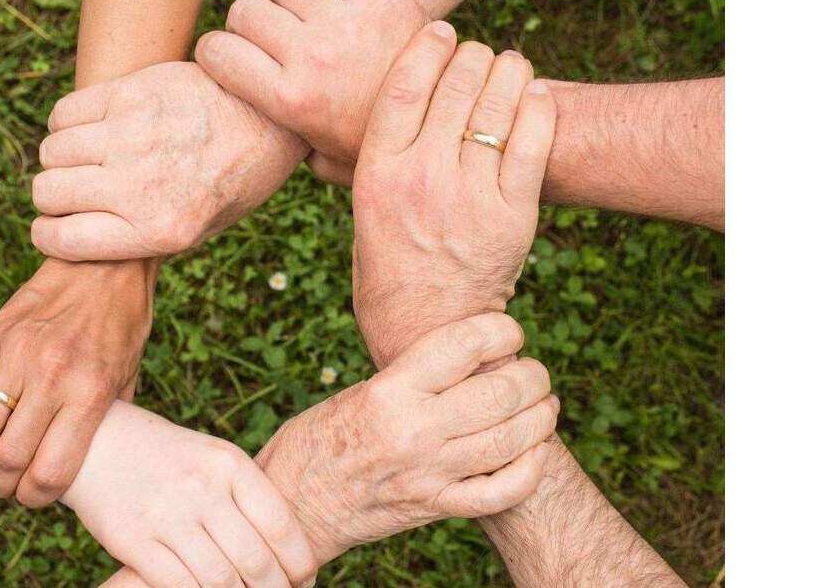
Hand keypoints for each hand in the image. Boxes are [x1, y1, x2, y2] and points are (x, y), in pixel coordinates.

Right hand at [0, 258, 154, 506]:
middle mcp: (51, 377)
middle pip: (7, 458)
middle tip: (2, 488)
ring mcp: (17, 355)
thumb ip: (105, 422)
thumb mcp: (128, 377)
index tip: (33, 498)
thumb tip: (86, 464)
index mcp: (89, 393)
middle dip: (0, 486)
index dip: (35, 498)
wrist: (105, 262)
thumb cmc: (122, 324)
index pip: (50, 471)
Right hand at [30, 61, 308, 260]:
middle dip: (53, 197)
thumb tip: (76, 240)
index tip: (55, 227)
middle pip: (47, 193)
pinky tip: (92, 129)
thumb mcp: (199, 231)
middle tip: (76, 191)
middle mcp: (140, 186)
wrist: (268, 118)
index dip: (49, 235)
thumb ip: (140, 240)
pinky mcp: (129, 94)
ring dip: (61, 158)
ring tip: (88, 158)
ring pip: (51, 151)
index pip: (61, 240)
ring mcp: (132, 136)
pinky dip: (66, 124)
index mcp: (159, 231)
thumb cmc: (232, 180)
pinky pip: (63, 113)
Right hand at [63, 403, 317, 587]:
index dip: (300, 564)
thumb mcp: (213, 460)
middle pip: (255, 560)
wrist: (98, 443)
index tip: (304, 581)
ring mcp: (165, 515)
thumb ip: (248, 496)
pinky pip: (178, 586)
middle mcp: (200, 487)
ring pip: (220, 580)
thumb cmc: (169, 458)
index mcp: (228, 463)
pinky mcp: (132, 540)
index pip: (280, 525)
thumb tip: (290, 553)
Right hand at [195, 0, 474, 183]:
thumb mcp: (334, 161)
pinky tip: (336, 4)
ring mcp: (342, 24)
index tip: (230, 58)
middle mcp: (310, 58)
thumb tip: (261, 158)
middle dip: (252, 23)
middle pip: (245, 11)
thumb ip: (295, 152)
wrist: (452, 111)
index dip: (216, 51)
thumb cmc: (389, 143)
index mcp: (291, 100)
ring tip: (305, 19)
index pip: (216, 52)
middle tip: (273, 40)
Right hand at [256, 313, 558, 561]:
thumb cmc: (320, 438)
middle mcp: (413, 430)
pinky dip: (530, 470)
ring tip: (544, 405)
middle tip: (534, 373)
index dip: (502, 330)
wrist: (293, 503)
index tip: (509, 332)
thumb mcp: (361, 392)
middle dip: (533, 376)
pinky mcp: (435, 507)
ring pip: (512, 439)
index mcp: (390, 390)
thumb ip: (415, 377)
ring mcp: (428, 473)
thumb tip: (474, 357)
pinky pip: (501, 491)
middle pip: (501, 392)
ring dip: (541, 417)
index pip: (466, 344)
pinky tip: (534, 452)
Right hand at [351, 22, 556, 366]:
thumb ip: (362, 167)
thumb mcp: (361, 215)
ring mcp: (469, 196)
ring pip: (497, 105)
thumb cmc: (388, 272)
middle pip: (455, 85)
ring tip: (510, 66)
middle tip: (478, 55)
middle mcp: (422, 179)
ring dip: (508, 72)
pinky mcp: (512, 215)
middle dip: (472, 56)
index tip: (440, 32)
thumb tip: (341, 127)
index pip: (403, 86)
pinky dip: (538, 107)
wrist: (427, 332)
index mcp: (377, 175)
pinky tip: (535, 94)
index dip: (426, 48)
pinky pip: (533, 141)